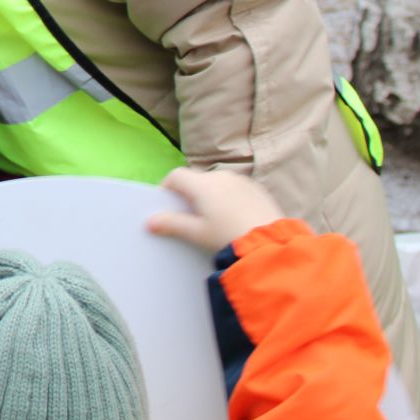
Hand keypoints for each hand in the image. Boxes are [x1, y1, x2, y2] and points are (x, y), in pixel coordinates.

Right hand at [146, 167, 284, 251]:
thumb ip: (172, 224)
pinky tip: (234, 216)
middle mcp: (220, 176)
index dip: (168, 187)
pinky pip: (235, 188)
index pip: (176, 176)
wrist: (269, 243)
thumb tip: (150, 221)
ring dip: (211, 194)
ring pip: (217, 183)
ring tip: (215, 218)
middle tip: (192, 216)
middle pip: (197, 179)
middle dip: (190, 193)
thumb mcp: (197, 233)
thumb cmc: (227, 237)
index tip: (168, 204)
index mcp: (201, 185)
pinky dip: (229, 197)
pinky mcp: (256, 188)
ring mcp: (241, 180)